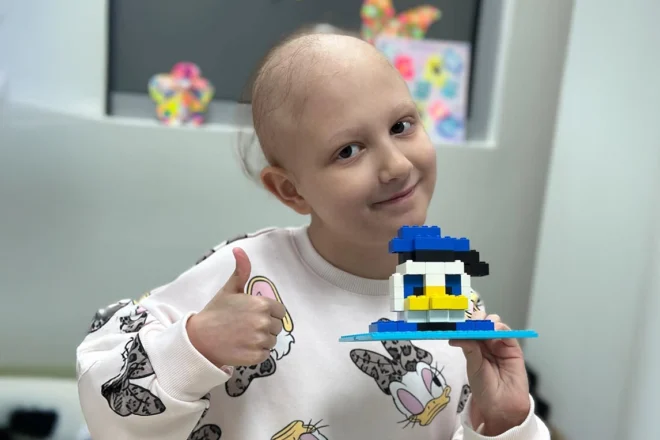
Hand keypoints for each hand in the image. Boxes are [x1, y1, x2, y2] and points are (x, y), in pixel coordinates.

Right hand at [187, 247, 286, 367]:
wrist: (200, 338)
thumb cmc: (216, 312)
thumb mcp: (229, 289)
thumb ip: (241, 270)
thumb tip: (239, 249)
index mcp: (262, 304)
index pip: (280, 311)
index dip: (269, 313)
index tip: (254, 315)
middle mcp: (264, 322)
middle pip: (277, 326)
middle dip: (265, 326)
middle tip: (246, 326)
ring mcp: (260, 340)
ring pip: (272, 341)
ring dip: (261, 340)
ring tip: (243, 336)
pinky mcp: (256, 356)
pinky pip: (266, 354)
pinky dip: (257, 352)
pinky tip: (243, 346)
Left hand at [449, 311, 530, 435]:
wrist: (502, 405)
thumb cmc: (485, 388)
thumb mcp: (473, 367)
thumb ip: (468, 348)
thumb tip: (455, 336)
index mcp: (473, 345)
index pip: (469, 328)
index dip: (465, 322)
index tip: (458, 320)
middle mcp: (486, 342)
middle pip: (482, 322)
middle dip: (476, 318)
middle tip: (471, 322)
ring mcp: (500, 344)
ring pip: (494, 324)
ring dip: (488, 321)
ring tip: (482, 326)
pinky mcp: (513, 348)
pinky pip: (508, 334)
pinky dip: (501, 328)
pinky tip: (494, 329)